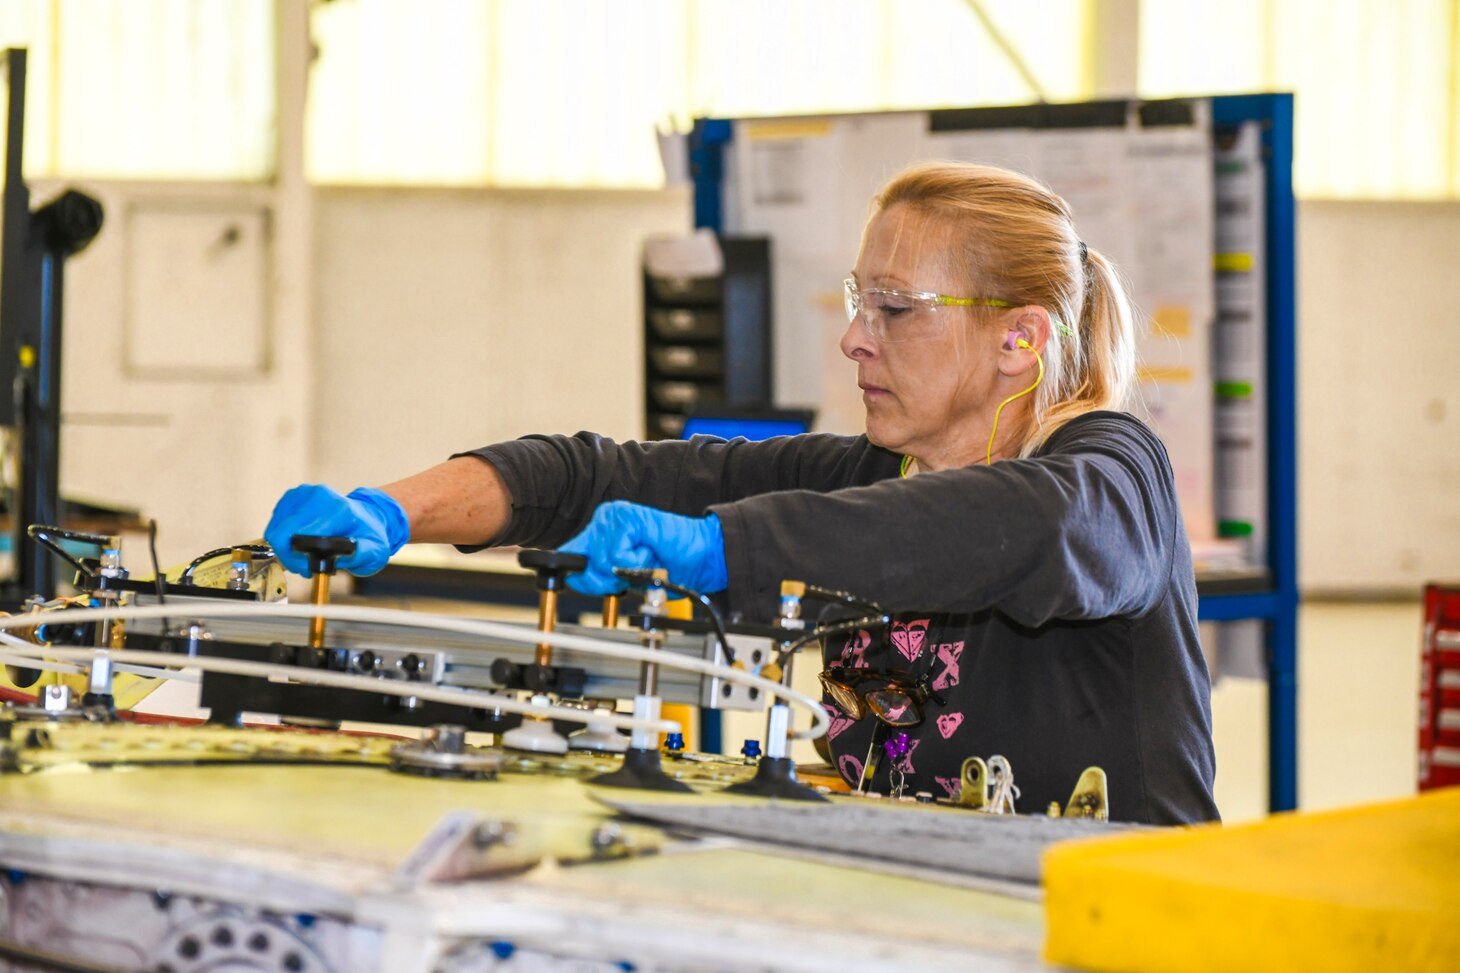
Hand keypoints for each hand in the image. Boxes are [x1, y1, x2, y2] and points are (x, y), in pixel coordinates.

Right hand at [264, 485, 409, 576]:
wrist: (367, 517)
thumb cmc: (369, 536)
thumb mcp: (375, 551)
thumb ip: (363, 554)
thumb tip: (350, 552)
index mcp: (337, 509)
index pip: (298, 536)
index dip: (296, 559)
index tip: (308, 569)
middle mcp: (317, 496)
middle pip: (280, 533)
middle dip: (287, 556)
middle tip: (304, 567)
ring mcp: (302, 493)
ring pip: (275, 530)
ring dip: (285, 548)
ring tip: (305, 555)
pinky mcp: (292, 496)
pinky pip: (275, 524)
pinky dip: (284, 537)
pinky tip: (299, 542)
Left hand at [559, 500, 726, 595]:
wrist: (702, 558)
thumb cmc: (670, 568)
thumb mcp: (625, 578)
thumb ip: (597, 576)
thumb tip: (572, 577)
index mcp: (603, 531)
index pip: (571, 553)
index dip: (577, 574)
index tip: (594, 581)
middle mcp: (605, 519)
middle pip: (583, 563)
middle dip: (608, 579)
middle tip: (635, 571)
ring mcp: (615, 516)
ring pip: (601, 561)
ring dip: (627, 570)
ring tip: (647, 559)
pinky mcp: (627, 518)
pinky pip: (617, 556)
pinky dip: (635, 563)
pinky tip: (650, 551)